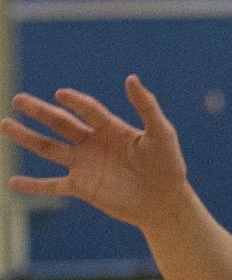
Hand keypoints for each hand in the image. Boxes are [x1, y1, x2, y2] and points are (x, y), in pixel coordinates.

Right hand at [1, 75, 187, 228]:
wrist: (165, 202)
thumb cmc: (168, 166)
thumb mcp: (162, 133)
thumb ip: (147, 106)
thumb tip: (131, 78)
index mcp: (111, 127)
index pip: (88, 110)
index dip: (76, 101)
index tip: (61, 95)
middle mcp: (93, 143)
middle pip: (60, 123)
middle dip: (39, 111)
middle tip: (18, 99)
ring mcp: (84, 165)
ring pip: (49, 149)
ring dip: (27, 138)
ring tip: (5, 124)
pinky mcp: (82, 188)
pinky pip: (52, 185)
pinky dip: (33, 185)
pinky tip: (13, 181)